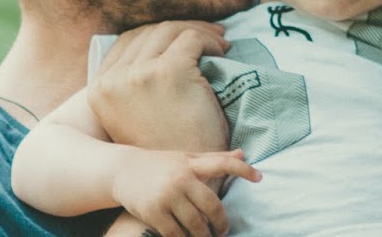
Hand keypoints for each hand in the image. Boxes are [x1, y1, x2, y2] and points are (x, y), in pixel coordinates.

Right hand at [88, 21, 230, 151]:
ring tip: (219, 42)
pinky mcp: (171, 71)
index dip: (159, 33)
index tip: (182, 37)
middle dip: (181, 28)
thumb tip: (148, 54)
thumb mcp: (135, 117)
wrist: (181, 180)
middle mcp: (116, 79)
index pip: (129, 40)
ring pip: (171, 29)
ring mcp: (142, 73)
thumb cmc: (163, 149)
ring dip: (199, 32)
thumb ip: (131, 88)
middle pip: (150, 31)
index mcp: (102, 89)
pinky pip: (192, 39)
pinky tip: (222, 53)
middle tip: (208, 34)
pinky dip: (210, 41)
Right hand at [110, 147, 259, 236]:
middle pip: (211, 204)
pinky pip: (176, 234)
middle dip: (221, 222)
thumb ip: (213, 158)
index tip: (259, 177)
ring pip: (195, 223)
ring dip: (204, 235)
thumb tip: (242, 152)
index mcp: (190, 163)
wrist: (122, 170)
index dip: (242, 169)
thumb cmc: (160, 164)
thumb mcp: (186, 157)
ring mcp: (167, 196)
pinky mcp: (153, 212)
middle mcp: (180, 178)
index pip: (222, 163)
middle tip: (223, 230)